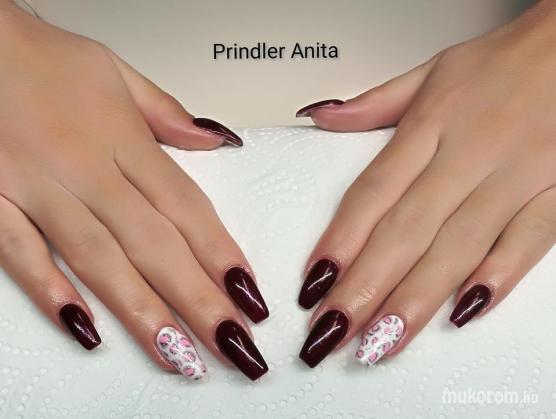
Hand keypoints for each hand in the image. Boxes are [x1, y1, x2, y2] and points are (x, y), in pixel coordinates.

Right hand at [0, 3, 267, 380]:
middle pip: (154, 245)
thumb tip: (217, 139)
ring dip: (142, 311)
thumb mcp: (117, 73)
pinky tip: (86, 328)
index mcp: (123, 139)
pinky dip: (50, 290)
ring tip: (180, 355)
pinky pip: (19, 252)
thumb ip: (169, 114)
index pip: (186, 206)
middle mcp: (85, 168)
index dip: (221, 254)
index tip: (249, 295)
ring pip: (98, 259)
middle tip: (234, 345)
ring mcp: (37, 188)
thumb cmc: (42, 59)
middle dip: (198, 300)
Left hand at [296, 0, 555, 366]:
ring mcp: (515, 177)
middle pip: (405, 231)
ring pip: (458, 246)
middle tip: (331, 332)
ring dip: (415, 299)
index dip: (340, 241)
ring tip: (380, 342)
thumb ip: (373, 103)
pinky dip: (498, 276)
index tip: (314, 283)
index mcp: (430, 126)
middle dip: (364, 288)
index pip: (372, 193)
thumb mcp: (431, 71)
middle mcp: (467, 155)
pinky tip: (463, 313)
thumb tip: (322, 116)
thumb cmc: (504, 63)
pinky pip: (529, 240)